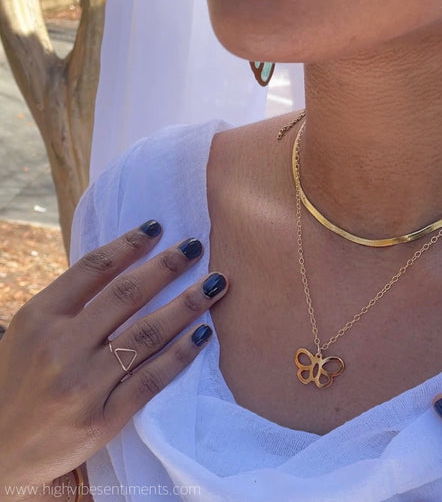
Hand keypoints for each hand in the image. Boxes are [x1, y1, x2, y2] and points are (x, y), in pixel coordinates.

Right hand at [0, 220, 227, 494]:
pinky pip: (152, 378)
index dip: (128, 244)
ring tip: (216, 283)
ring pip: (147, 333)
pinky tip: (203, 333)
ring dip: (188, 304)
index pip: (92, 269)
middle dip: (167, 266)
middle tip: (196, 246)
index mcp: (40, 318)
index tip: (157, 227)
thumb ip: (72, 304)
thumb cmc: (20, 381)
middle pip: (127, 294)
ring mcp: (83, 384)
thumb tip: (126, 266)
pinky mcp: (103, 418)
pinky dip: (181, 353)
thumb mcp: (31, 333)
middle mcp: (61, 347)